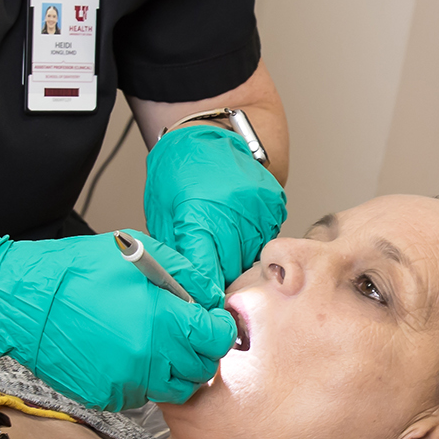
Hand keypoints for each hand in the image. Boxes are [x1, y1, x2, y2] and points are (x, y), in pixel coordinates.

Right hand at [0, 232, 236, 408]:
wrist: (25, 302)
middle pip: (201, 369)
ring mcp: (127, 382)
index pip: (217, 339)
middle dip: (199, 351)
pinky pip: (141, 394)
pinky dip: (142, 378)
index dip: (219, 328)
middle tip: (185, 334)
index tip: (212, 322)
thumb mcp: (140, 254)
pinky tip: (124, 352)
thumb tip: (211, 297)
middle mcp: (149, 358)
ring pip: (173, 387)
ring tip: (155, 343)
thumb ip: (185, 276)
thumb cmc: (79, 271)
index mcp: (162, 320)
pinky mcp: (107, 396)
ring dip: (173, 368)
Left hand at [142, 121, 285, 295]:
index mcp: (200, 217)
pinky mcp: (274, 204)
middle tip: (209, 279)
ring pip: (253, 258)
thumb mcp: (163, 211)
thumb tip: (181, 287)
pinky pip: (266, 238)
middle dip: (220, 279)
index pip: (205, 275)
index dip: (202, 294)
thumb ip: (176, 250)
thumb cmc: (180, 169)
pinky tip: (238, 230)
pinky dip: (252, 241)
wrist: (212, 132)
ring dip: (238, 261)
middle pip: (232, 271)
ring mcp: (259, 209)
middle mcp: (234, 215)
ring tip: (223, 250)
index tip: (200, 306)